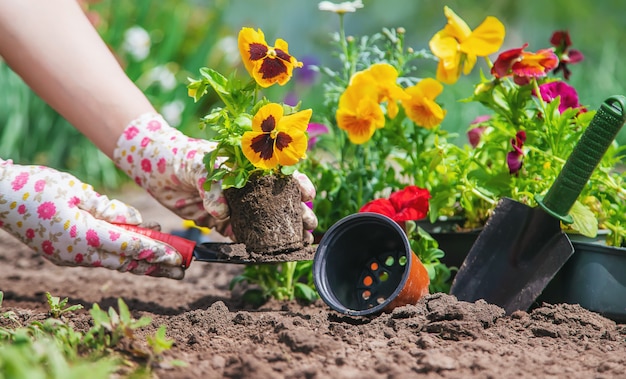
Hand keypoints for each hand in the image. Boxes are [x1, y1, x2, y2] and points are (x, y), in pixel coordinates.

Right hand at [0, 159, 183, 278]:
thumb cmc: (37, 187)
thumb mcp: (78, 191)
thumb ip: (111, 210)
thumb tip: (139, 222)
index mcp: (84, 235)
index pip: (131, 246)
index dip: (158, 252)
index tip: (180, 257)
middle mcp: (79, 253)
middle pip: (127, 262)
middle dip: (157, 267)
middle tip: (183, 270)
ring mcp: (70, 258)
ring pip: (114, 262)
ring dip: (140, 263)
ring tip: (167, 266)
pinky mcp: (65, 255)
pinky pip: (100, 258)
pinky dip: (120, 255)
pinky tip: (135, 252)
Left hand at [114, 113, 318, 242]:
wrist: (158, 169)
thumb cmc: (184, 157)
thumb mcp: (201, 165)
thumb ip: (213, 187)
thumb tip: (222, 213)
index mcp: (249, 167)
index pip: (280, 174)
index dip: (297, 183)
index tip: (307, 194)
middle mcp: (247, 187)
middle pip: (279, 201)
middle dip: (297, 212)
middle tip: (310, 225)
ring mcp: (236, 205)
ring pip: (265, 221)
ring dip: (282, 232)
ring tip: (299, 242)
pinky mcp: (221, 222)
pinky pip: (240, 235)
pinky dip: (253, 244)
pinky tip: (267, 252)